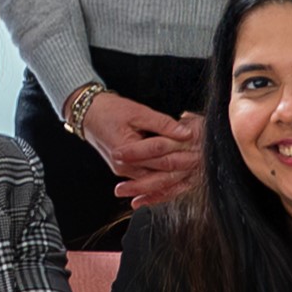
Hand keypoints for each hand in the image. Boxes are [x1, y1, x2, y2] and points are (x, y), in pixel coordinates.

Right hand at [81, 93, 203, 209]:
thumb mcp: (137, 112)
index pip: (161, 157)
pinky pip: (148, 179)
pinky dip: (163, 179)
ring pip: (155, 180)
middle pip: (160, 173)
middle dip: (183, 168)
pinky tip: (178, 179)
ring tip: (195, 171)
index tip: (201, 151)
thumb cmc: (109, 110)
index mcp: (125, 152)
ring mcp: (124, 172)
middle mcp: (124, 167)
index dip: (183, 154)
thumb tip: (185, 132)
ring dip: (175, 177)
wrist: (88, 115)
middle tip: (203, 163)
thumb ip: (162, 124)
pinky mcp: (126, 171)